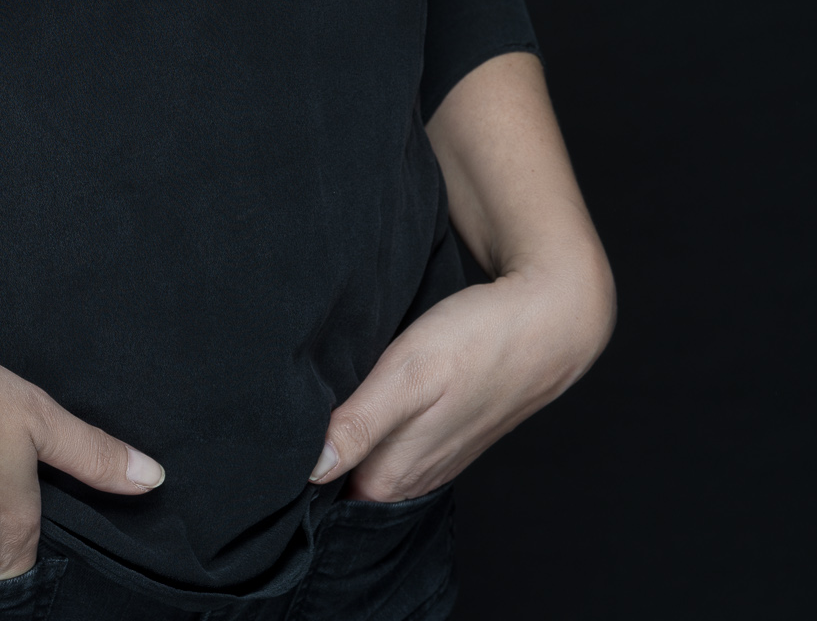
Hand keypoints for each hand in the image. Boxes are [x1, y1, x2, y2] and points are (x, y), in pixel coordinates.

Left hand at [308, 253, 614, 501]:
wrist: (547, 322)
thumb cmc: (476, 342)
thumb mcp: (407, 373)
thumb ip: (360, 424)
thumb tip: (311, 469)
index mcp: (393, 475)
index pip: (324, 494)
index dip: (291, 470)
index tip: (269, 439)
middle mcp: (411, 478)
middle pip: (344, 481)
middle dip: (313, 456)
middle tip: (280, 416)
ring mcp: (432, 459)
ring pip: (369, 462)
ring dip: (343, 441)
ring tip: (309, 406)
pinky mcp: (445, 435)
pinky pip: (395, 445)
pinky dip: (372, 429)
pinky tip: (359, 400)